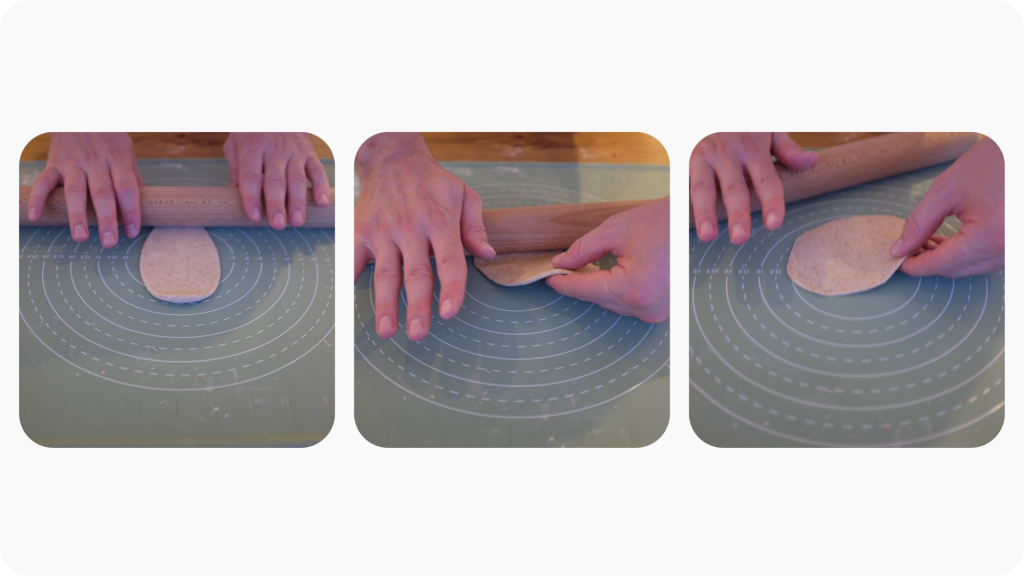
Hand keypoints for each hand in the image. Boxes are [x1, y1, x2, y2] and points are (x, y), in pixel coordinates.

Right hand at [27, 132, 142, 246]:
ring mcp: (73, 163)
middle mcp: (96, 162)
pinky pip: (43, 182)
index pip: (127, 188)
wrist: (80, 116)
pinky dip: (38, 199)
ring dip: (77, 215)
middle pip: (102, 194)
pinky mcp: (54, 164)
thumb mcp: (126, 152)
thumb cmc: (108, 140)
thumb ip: (132, 178)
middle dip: (106, 219)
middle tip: (110, 242)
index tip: (133, 232)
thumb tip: (143, 206)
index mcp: (118, 159)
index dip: (131, 211)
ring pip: (75, 191)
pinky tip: (36, 216)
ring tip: (81, 237)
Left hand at [223, 133, 330, 229]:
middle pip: (275, 181)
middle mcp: (274, 150)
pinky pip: (317, 170)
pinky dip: (321, 187)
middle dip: (277, 204)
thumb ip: (236, 170)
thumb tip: (233, 196)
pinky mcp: (309, 153)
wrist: (276, 109)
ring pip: (297, 179)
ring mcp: (294, 152)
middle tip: (278, 225)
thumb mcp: (235, 144)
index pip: (250, 176)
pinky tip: (321, 202)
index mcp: (251, 148)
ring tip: (297, 221)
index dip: (252, 197)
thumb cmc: (252, 131)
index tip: (254, 216)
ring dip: (298, 202)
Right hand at [354, 133, 494, 340]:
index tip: (450, 312)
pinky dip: (351, 280)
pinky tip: (350, 301)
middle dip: (417, 307)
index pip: (449, 260)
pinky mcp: (361, 231)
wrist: (392, 159)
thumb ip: (475, 227)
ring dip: (385, 304)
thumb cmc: (433, 182)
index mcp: (439, 221)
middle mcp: (410, 228)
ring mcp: (382, 231)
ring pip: (384, 274)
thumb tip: (487, 255)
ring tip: (387, 331)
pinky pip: (353, 259)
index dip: (451, 288)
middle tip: (418, 335)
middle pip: (415, 274)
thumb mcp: (464, 195)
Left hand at [545, 196, 668, 323]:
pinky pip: (628, 305)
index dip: (563, 283)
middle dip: (582, 283)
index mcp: (632, 288)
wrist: (692, 224)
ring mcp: (656, 313)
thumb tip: (561, 263)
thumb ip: (582, 250)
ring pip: (612, 304)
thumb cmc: (659, 222)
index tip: (549, 277)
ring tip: (591, 269)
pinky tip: (614, 275)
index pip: (585, 290)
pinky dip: (618, 292)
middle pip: (598, 299)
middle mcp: (645, 308)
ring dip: (600, 289)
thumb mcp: (614, 231)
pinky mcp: (661, 311)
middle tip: (566, 267)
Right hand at [690, 132, 817, 243]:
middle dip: (737, 214)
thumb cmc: (743, 123)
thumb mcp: (769, 128)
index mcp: (752, 148)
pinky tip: (679, 224)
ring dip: (705, 213)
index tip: (773, 224)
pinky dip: (680, 205)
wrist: (712, 106)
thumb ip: (788, 149)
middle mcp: (727, 154)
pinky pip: (683, 186)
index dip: (771, 202)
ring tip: (708, 236)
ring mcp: (704, 158)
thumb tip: (810, 162)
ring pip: (703, 188)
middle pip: (734, 188)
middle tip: (740, 238)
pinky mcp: (685, 161)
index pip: (766, 179)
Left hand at [891, 137, 1003, 276]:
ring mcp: (1015, 249)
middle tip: (906, 249)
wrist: (1023, 152)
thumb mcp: (947, 190)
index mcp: (989, 238)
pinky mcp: (1017, 243)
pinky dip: (966, 253)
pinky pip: (987, 257)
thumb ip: (920, 223)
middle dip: (929, 262)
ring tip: (924, 242)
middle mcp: (1008, 250)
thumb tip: (901, 248)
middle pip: (957, 270)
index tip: (896, 261)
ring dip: (947, 258)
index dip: (915, 265)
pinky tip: (948, 240)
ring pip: (972, 267)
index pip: (942, 264)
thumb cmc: (993, 162)